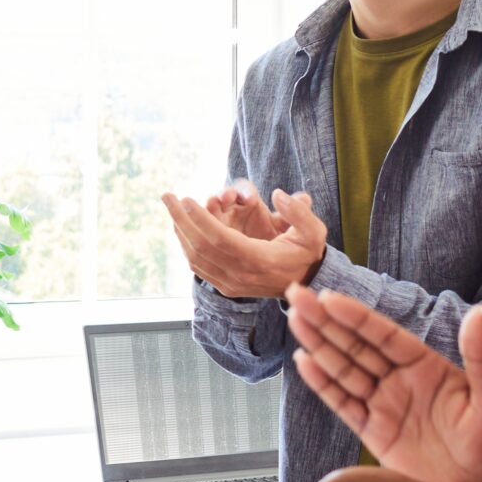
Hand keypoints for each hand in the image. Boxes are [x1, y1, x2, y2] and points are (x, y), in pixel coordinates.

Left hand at [163, 184, 327, 298]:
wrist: (306, 285)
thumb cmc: (307, 254)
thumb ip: (299, 212)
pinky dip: (186, 246)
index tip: (186, 199)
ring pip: (195, 258)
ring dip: (180, 232)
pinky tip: (181, 228)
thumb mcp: (314, 232)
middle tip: (167, 196)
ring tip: (171, 209)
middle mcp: (240, 275)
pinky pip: (199, 267)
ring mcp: (231, 284)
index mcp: (258, 260)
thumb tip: (277, 194)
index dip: (200, 218)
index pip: (219, 238)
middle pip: (201, 247)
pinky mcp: (226, 287)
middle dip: (181, 219)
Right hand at [287, 287, 481, 481]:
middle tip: (297, 295)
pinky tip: (303, 362)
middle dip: (326, 321)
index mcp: (429, 369)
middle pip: (356, 346)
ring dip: (318, 345)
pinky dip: (322, 384)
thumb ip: (480, 358)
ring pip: (344, 370)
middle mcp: (403, 383)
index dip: (356, 317)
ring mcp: (386, 407)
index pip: (385, 336)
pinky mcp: (374, 434)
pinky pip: (343, 404)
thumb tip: (479, 313)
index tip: (329, 297)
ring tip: (295, 319)